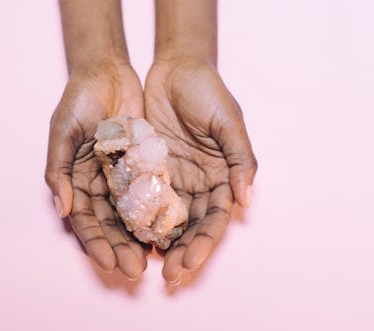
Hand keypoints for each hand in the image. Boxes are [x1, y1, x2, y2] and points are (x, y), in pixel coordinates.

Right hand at [45, 62, 146, 279]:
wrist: (108, 73)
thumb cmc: (79, 100)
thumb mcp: (63, 130)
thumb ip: (59, 169)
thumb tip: (63, 209)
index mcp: (78, 181)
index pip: (87, 220)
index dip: (96, 243)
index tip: (109, 263)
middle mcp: (101, 185)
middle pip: (112, 225)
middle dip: (122, 249)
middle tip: (135, 270)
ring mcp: (124, 177)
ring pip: (134, 215)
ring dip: (142, 239)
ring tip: (155, 259)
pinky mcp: (146, 166)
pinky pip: (153, 193)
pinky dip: (159, 212)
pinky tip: (169, 231)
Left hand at [144, 58, 256, 283]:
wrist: (176, 68)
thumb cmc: (208, 92)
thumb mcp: (229, 122)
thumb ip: (240, 160)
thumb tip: (246, 199)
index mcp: (220, 177)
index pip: (214, 219)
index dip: (203, 243)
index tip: (188, 264)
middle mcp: (196, 183)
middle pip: (189, 226)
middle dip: (180, 252)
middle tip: (167, 275)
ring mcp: (170, 178)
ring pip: (163, 218)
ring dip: (156, 243)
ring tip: (144, 263)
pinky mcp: (146, 168)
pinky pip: (140, 197)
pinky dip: (135, 218)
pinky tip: (127, 236)